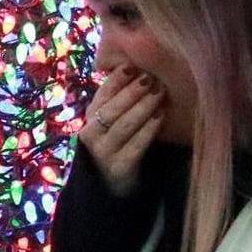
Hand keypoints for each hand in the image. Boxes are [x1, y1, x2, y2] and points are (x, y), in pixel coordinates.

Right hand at [78, 65, 167, 196]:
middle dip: (132, 91)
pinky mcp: (119, 168)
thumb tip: (136, 65)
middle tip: (151, 77)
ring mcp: (103, 153)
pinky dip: (149, 129)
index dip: (116, 79)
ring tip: (159, 92)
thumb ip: (120, 98)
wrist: (114, 186)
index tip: (132, 66)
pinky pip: (136, 145)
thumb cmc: (120, 145)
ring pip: (123, 125)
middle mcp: (91, 135)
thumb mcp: (115, 120)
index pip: (102, 94)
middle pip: (111, 109)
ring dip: (143, 106)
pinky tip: (161, 116)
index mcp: (90, 118)